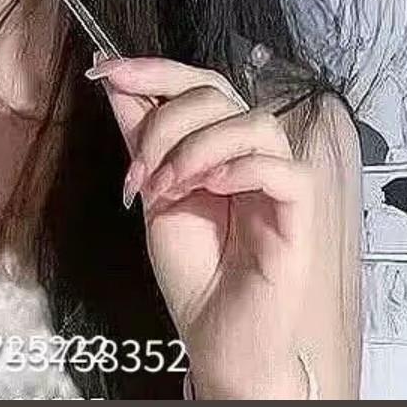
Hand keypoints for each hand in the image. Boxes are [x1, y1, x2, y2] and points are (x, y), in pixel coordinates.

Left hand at [86, 53, 313, 397]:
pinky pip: (284, 169)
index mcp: (216, 143)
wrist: (214, 335)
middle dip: (164, 124)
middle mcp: (249, 153)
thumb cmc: (192, 269)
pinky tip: (212, 189)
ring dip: (197, 147)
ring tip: (171, 187)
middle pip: (217, 93)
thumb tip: (115, 82)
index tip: (107, 71)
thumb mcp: (151, 192)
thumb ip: (140, 138)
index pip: (196, 82)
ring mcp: (278, 181)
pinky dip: (242, 169)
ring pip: (254, 123)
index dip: (153, 70)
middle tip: (141, 173)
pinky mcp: (300, 215)